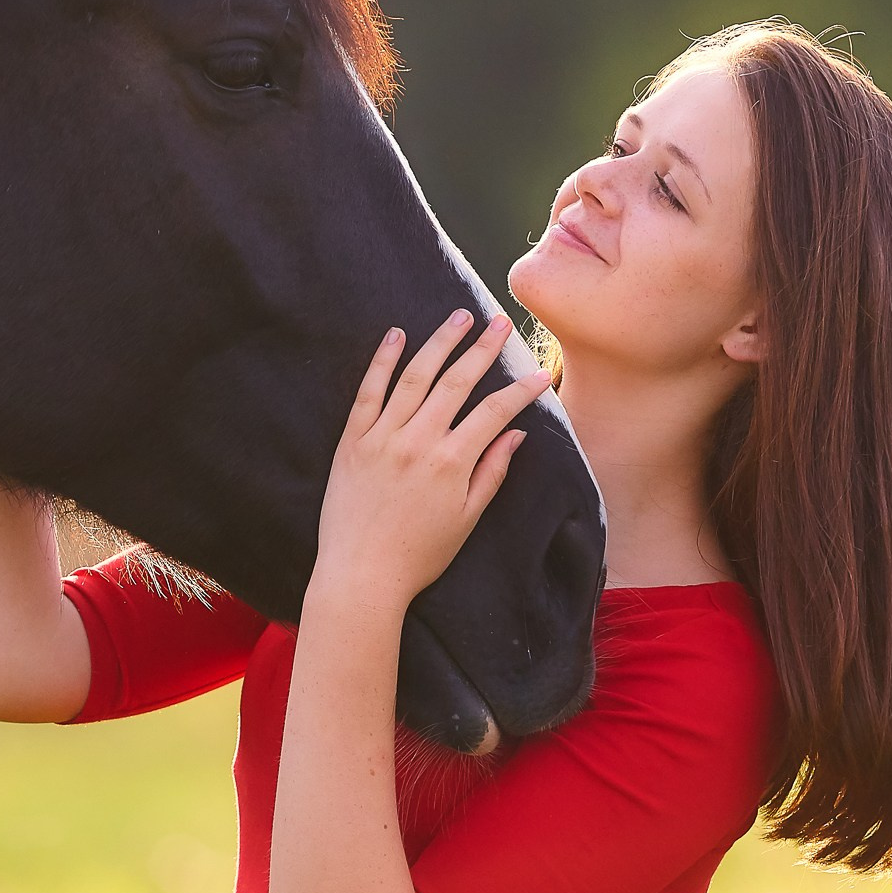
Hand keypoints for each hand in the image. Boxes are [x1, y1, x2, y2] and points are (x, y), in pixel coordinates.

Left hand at [310, 311, 554, 619]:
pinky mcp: (351, 441)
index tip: (540, 374)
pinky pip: (368, 392)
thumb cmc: (419, 555)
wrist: (360, 576)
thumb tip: (516, 433)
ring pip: (414, 377)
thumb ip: (491, 472)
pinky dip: (382, 361)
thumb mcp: (466, 519)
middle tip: (500, 322)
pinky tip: (396, 335)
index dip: (520, 391)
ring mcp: (381, 437)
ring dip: (439, 342)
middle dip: (482, 348)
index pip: (493, 412)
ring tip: (459, 317)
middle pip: (455, 382)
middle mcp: (417, 441)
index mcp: (450, 463)